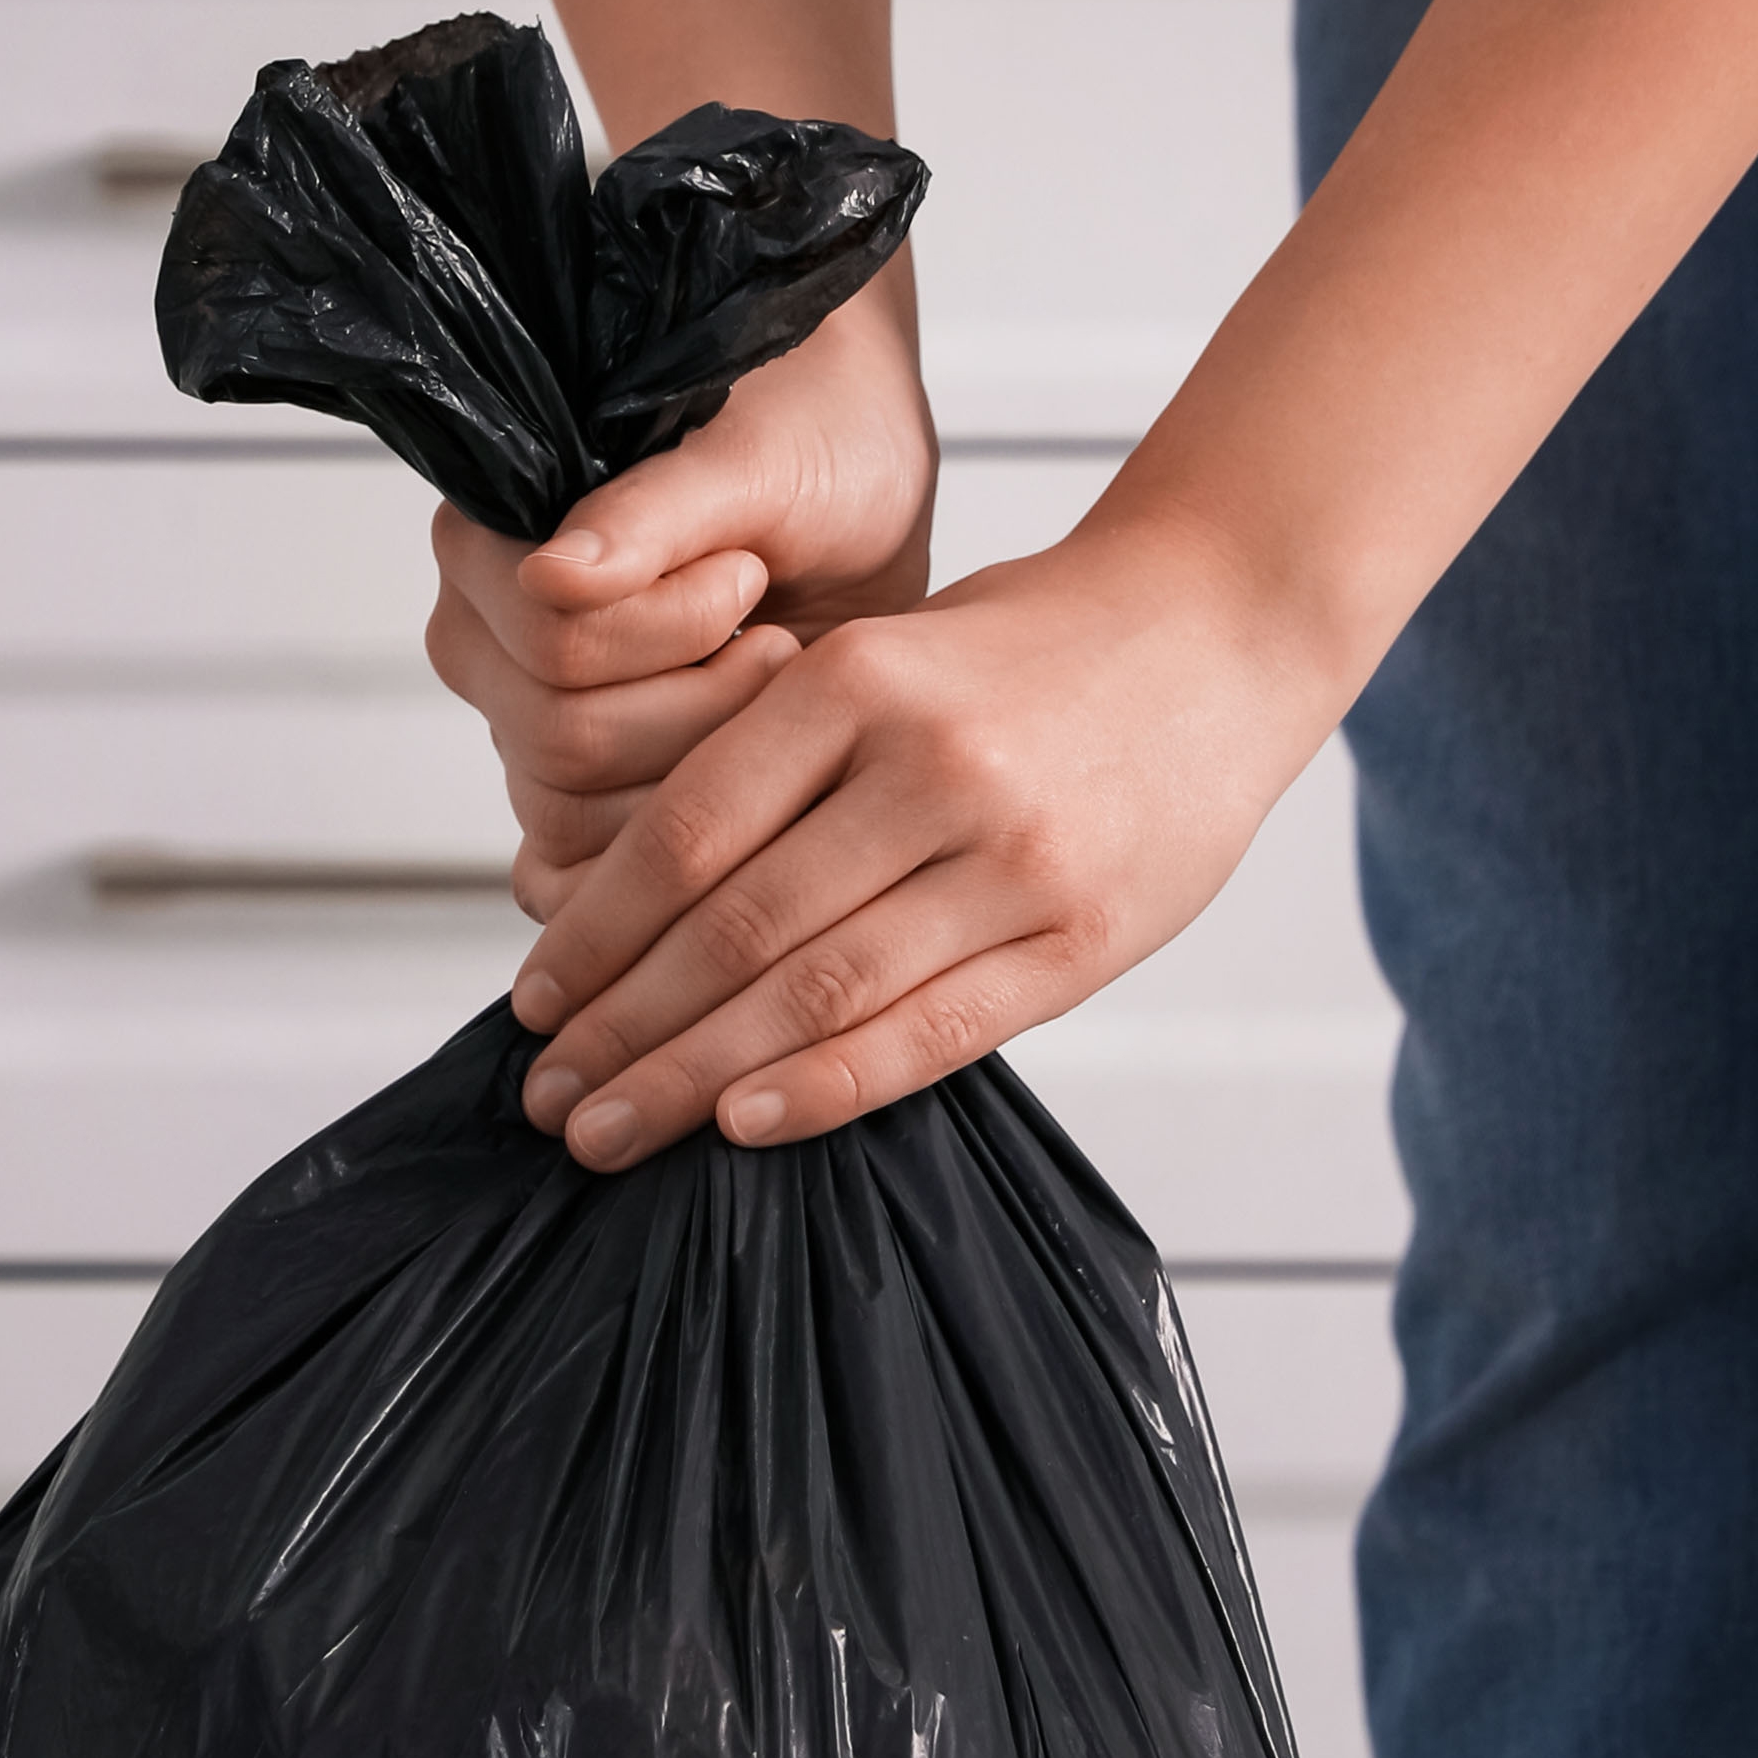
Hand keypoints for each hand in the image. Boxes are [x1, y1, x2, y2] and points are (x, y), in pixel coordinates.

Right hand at [423, 293, 937, 909]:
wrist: (864, 489)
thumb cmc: (807, 442)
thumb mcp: (755, 460)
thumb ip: (652, 511)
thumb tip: (547, 574)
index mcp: (487, 541)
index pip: (553, 643)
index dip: (676, 627)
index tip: (747, 569)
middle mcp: (484, 639)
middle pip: (565, 741)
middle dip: (703, 701)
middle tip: (772, 639)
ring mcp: (522, 725)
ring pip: (580, 813)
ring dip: (706, 761)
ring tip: (764, 684)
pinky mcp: (574, 793)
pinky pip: (584, 867)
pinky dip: (681, 840)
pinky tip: (743, 775)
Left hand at [506, 498, 1349, 1167]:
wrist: (1222, 627)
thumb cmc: (1029, 650)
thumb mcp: (886, 656)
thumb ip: (780, 764)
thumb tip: (633, 912)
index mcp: (857, 679)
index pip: (687, 834)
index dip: (596, 932)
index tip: (535, 1002)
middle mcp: (930, 765)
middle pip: (736, 928)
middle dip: (624, 1029)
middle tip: (546, 1099)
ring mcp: (1013, 856)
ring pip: (818, 991)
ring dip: (696, 1076)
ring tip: (612, 1130)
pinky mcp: (1082, 935)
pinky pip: (933, 1031)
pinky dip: (828, 1086)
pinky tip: (744, 1125)